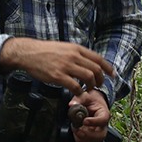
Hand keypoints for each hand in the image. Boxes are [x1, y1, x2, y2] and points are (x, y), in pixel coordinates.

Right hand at [0, 37, 114, 95]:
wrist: (28, 53)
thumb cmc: (46, 51)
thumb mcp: (64, 47)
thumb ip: (76, 54)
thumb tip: (88, 62)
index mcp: (76, 49)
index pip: (98, 59)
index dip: (108, 68)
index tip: (112, 75)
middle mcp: (74, 56)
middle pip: (96, 69)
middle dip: (100, 80)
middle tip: (98, 85)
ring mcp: (66, 66)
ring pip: (88, 78)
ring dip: (91, 86)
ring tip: (88, 89)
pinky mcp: (58, 76)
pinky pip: (75, 86)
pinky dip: (79, 92)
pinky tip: (78, 93)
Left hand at [68, 90, 110, 141]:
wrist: (93, 104)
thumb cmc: (91, 100)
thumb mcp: (86, 96)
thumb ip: (79, 99)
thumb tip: (71, 104)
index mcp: (104, 114)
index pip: (102, 120)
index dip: (93, 122)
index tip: (84, 121)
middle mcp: (103, 125)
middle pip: (100, 135)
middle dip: (88, 134)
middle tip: (78, 129)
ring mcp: (99, 133)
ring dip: (83, 138)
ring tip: (76, 129)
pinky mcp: (93, 138)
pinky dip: (81, 141)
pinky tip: (77, 134)